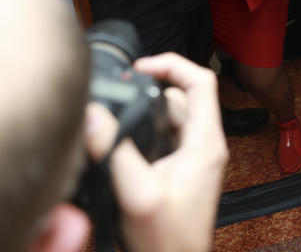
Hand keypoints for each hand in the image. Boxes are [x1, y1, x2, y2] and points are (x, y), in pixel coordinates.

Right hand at [84, 52, 227, 251]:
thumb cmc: (167, 241)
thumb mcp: (137, 193)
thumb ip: (115, 151)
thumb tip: (94, 116)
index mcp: (206, 143)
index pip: (201, 81)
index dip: (172, 65)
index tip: (141, 68)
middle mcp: (204, 146)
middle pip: (183, 96)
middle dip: (151, 90)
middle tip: (121, 94)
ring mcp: (193, 158)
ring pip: (171, 116)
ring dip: (146, 112)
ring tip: (117, 117)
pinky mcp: (180, 170)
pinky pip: (164, 136)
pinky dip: (144, 131)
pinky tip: (122, 142)